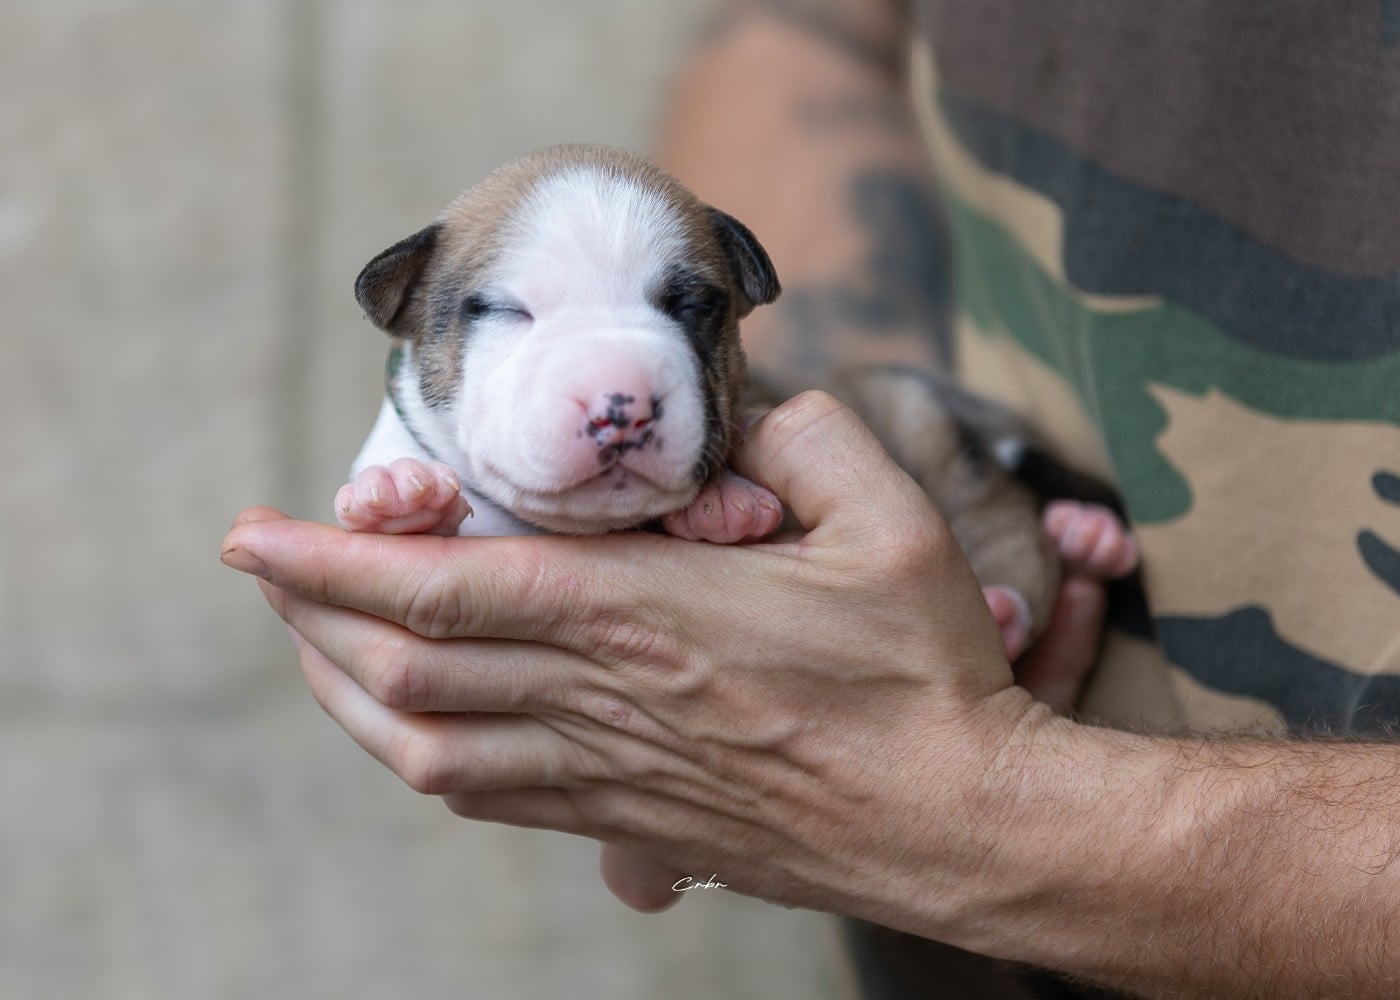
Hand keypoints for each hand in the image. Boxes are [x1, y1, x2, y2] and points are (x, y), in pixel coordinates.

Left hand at [221, 392, 1048, 929]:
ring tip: (312, 647)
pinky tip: (413, 731)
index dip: (332, 561)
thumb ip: (803, 438)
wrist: (958, 824)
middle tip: (267, 573)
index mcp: (644, 613)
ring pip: (426, 746)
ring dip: (348, 694)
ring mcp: (607, 773)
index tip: (256, 536)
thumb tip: (748, 408)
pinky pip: (489, 799)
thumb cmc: (927, 678)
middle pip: (404, 665)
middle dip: (311, 616)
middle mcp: (601, 699)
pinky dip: (424, 755)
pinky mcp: (629, 823)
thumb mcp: (891, 521)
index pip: (445, 585)